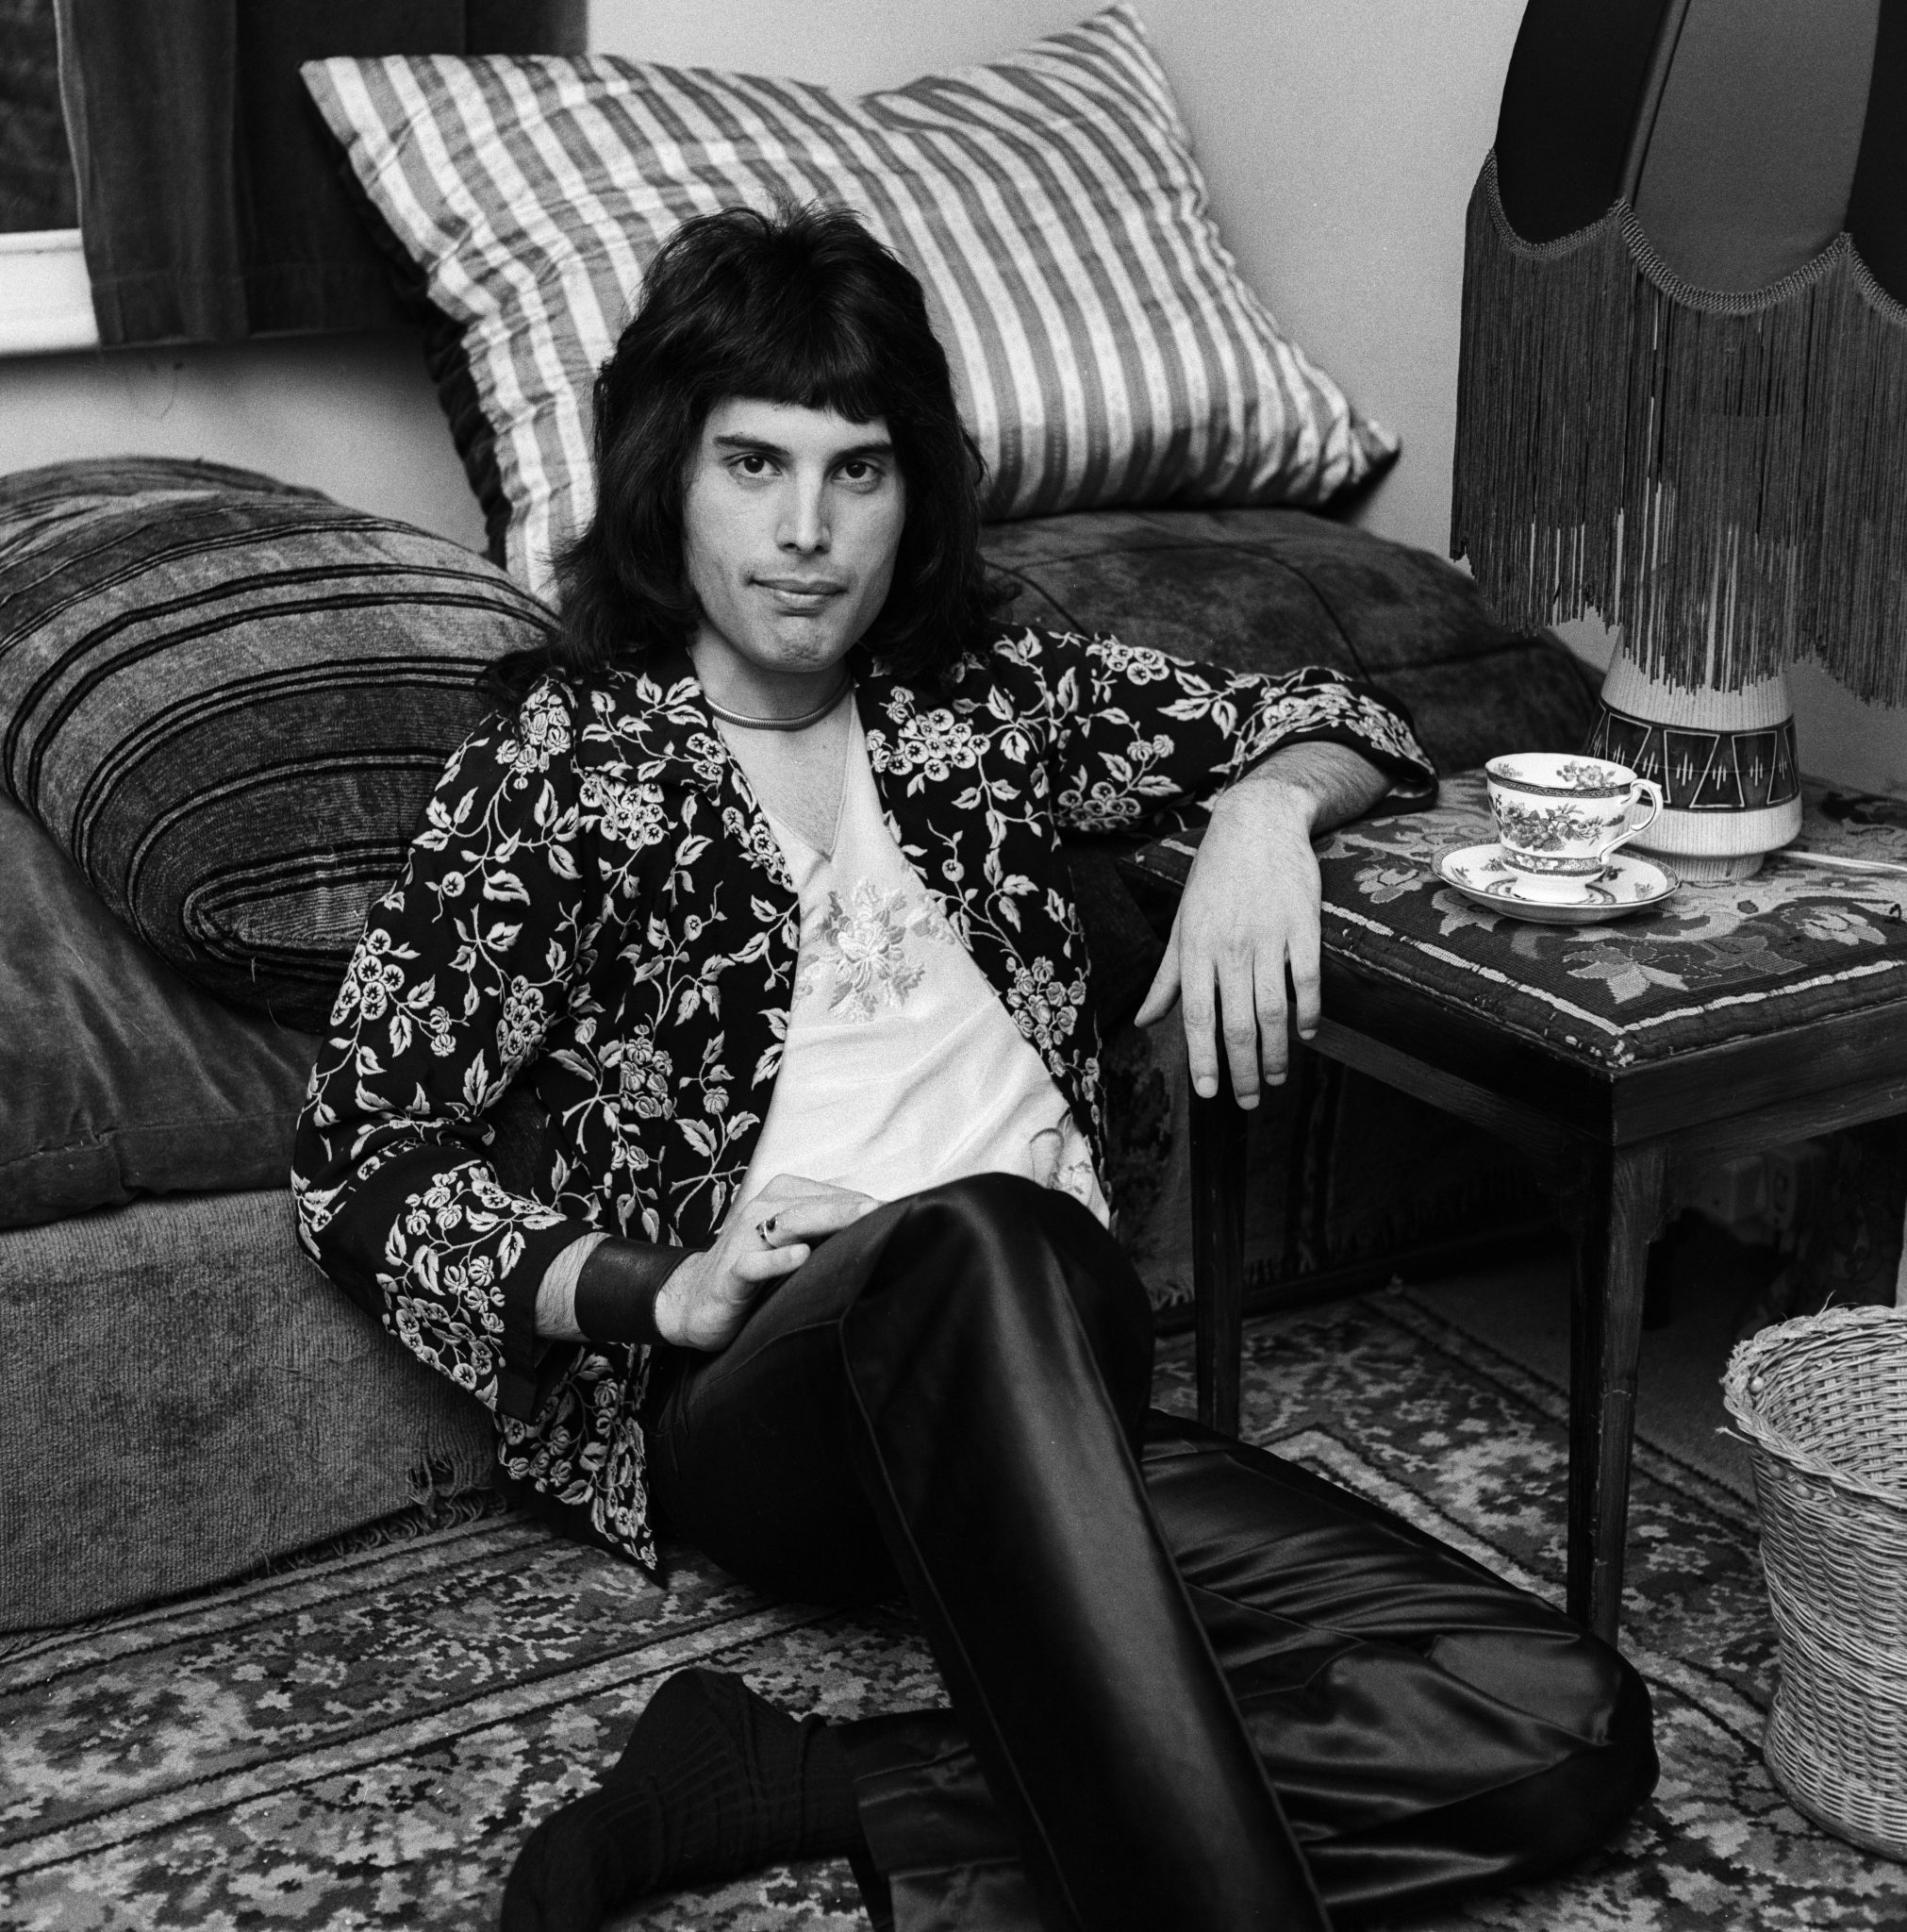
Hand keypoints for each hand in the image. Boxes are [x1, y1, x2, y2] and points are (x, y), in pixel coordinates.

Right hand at [656, 1172, 878, 1350]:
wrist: (694, 1300)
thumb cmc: (757, 1269)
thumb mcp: (794, 1245)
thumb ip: (829, 1234)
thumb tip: (885, 1233)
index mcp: (781, 1196)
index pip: (831, 1196)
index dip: (865, 1205)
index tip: (903, 1212)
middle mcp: (762, 1209)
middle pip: (814, 1204)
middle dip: (852, 1207)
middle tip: (887, 1210)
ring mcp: (744, 1238)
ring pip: (788, 1222)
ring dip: (825, 1220)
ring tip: (861, 1220)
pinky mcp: (731, 1272)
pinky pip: (754, 1263)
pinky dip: (777, 1260)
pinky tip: (801, 1257)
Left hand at [1133, 775, 1321, 1109]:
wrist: (1256, 823)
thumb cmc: (1213, 877)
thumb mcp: (1182, 924)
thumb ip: (1167, 977)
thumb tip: (1145, 1021)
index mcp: (1196, 948)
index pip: (1196, 1016)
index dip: (1203, 1059)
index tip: (1209, 1093)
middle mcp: (1230, 947)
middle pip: (1237, 1022)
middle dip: (1241, 1069)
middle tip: (1248, 1100)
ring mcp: (1269, 937)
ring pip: (1273, 1009)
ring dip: (1275, 1051)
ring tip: (1274, 1078)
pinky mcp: (1303, 925)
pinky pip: (1308, 980)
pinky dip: (1309, 1013)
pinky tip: (1306, 1034)